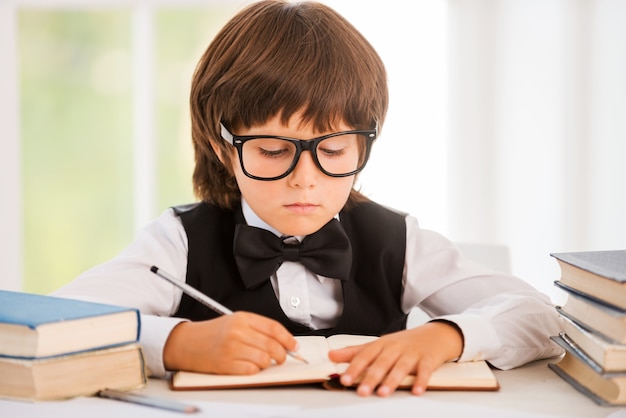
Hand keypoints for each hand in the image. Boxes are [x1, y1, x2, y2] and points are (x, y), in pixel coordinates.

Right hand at [163, 311, 298, 374]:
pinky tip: (250, 367)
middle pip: (272, 345)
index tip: (294, 347)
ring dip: (267, 364)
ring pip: (264, 360)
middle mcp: (238, 331)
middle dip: (282, 355)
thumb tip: (283, 341)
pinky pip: (251, 371)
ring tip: (261, 362)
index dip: (288, 339)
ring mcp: (231, 348)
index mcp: (242, 318)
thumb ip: (258, 328)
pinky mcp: (225, 364)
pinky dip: (255, 371)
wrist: (186, 342)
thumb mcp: (235, 321)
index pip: (274, 328)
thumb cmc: (213, 333)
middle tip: (281, 358)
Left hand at [328, 321, 463, 396]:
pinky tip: (417, 391)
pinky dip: (422, 381)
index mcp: (381, 344)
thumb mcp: (379, 345)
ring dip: (392, 380)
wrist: (435, 334)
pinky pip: (425, 371)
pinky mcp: (428, 359)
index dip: (354, 368)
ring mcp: (412, 353)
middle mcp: (395, 348)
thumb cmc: (404, 343)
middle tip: (361, 391)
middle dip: (371, 377)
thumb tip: (331, 356)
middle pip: (381, 363)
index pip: (365, 356)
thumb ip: (355, 352)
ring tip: (383, 393)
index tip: (344, 379)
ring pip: (401, 367)